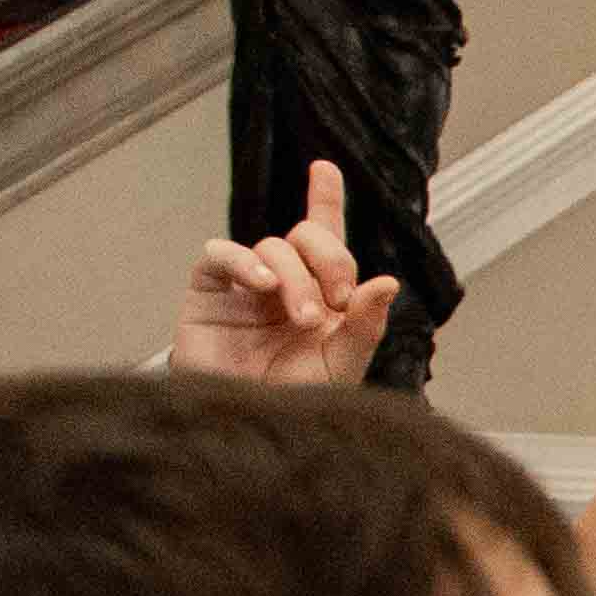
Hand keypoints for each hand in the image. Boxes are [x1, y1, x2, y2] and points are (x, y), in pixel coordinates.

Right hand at [164, 160, 398, 384]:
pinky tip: (262, 282)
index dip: (324, 201)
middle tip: (335, 299)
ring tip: (299, 316)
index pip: (325, 239)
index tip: (324, 169)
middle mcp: (283, 285)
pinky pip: (220, 255)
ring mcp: (244, 287)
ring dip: (292, 276)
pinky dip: (243, 261)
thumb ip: (365, 324)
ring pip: (270, 247)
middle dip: (328, 259)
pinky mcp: (208, 293)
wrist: (246, 427)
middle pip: (306, 238)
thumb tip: (388, 282)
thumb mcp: (341, 365)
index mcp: (320, 297)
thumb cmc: (291, 403)